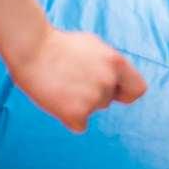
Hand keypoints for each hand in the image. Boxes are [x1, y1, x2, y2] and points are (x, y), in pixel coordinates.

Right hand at [8, 27, 145, 130]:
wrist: (31, 48)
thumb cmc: (58, 44)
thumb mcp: (92, 45)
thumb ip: (108, 64)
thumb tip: (117, 82)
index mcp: (115, 61)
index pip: (137, 89)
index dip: (125, 92)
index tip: (114, 92)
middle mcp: (108, 81)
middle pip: (107, 100)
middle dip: (92, 93)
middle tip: (70, 78)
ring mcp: (93, 98)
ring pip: (92, 109)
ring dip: (79, 103)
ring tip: (61, 84)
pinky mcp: (77, 113)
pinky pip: (78, 124)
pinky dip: (68, 116)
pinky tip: (56, 98)